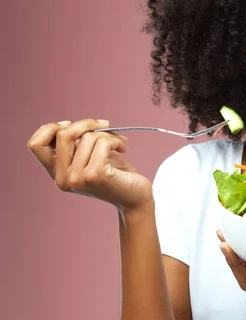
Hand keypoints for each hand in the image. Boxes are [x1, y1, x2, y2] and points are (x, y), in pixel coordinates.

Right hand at [27, 118, 152, 212]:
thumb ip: (76, 143)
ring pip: (87, 137)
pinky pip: (102, 143)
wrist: (135, 197)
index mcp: (57, 173)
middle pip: (62, 134)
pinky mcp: (94, 175)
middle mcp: (62, 178)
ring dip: (109, 134)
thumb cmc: (116, 173)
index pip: (35, 144)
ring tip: (119, 143)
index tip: (72, 125)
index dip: (51, 128)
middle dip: (86, 123)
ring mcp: (76, 178)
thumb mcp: (91, 156)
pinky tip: (123, 148)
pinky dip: (116, 140)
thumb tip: (71, 124)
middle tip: (105, 124)